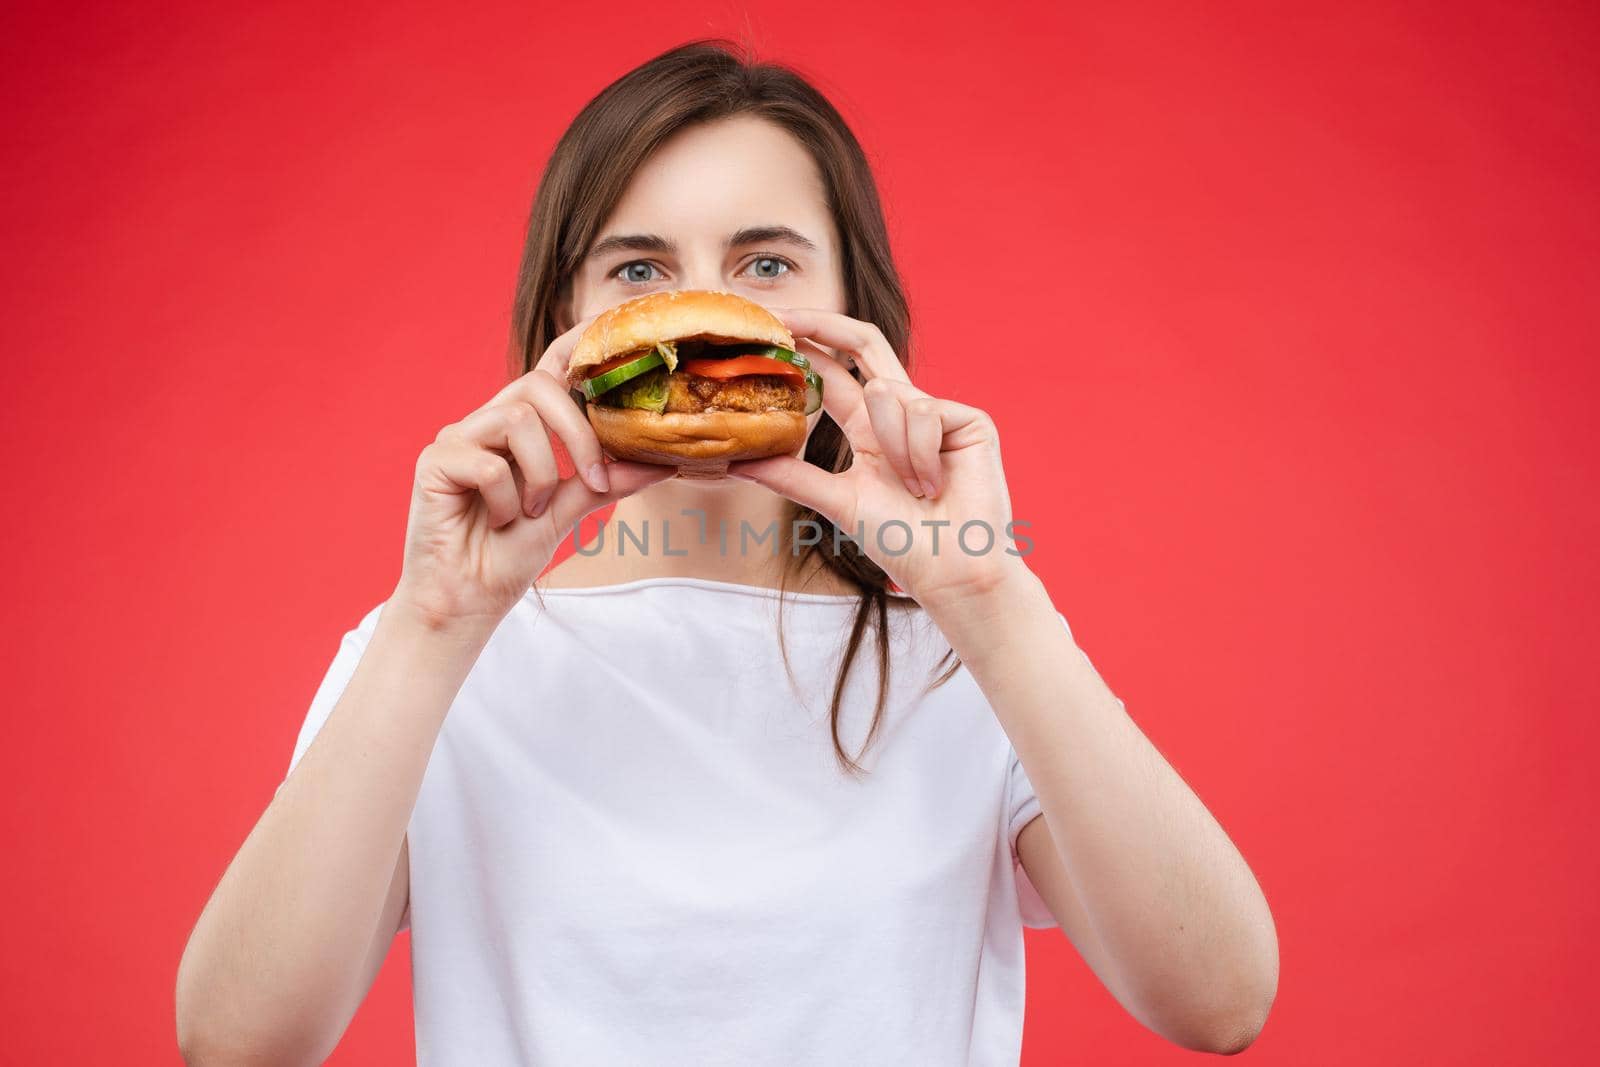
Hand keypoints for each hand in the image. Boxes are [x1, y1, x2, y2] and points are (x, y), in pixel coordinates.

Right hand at [392, 316, 675, 628]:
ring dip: (541, 474)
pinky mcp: (433, 462)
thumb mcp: (569, 511)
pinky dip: (507, 500)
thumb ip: (607, 481)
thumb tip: (662, 460)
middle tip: (595, 481)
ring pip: (517, 420)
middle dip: (580, 434)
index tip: (608, 325)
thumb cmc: (507, 554)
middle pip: (539, 386)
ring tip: (532, 512)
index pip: (549, 370)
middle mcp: (487, 423)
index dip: (575, 342)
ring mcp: (457, 439)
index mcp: (520, 428)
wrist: (466, 602)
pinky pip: (486, 464)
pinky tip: (499, 521)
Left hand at [725, 308, 1030, 607]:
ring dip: (891, 445)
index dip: (804, 347)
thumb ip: (790, 476)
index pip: (833, 373)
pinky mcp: (969, 419)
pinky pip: (923, 412)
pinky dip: (919, 453)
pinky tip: (934, 485)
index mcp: (869, 428)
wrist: (951, 571)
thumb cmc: (901, 543)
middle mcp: (900, 411)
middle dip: (824, 323)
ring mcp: (937, 412)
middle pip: (864, 343)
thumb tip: (735, 463)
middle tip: (785, 316)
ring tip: (911, 489)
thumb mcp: (835, 501)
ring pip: (887, 392)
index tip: (767, 329)